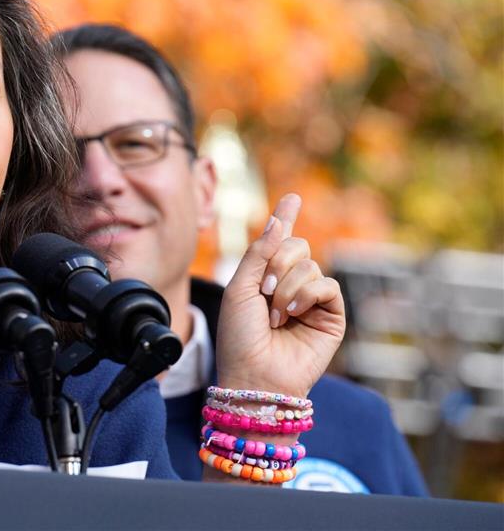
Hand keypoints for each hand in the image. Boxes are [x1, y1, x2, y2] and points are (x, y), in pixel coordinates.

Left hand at [215, 193, 345, 398]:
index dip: (286, 218)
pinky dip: (307, 295)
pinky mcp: (332, 316)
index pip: (279, 242)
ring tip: (275, 315)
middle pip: (297, 246)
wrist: (254, 373)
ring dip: (287, 287)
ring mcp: (312, 301)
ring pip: (311, 266)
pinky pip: (327, 285)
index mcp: (265, 278)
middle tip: (264, 290)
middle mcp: (290, 286)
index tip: (292, 197)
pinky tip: (293, 315)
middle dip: (278, 263)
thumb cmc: (240, 335)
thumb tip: (279, 219)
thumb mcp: (240, 287)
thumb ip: (260, 252)